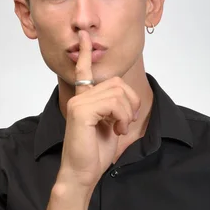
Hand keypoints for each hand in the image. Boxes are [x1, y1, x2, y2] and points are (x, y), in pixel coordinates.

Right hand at [58, 29, 140, 188]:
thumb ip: (114, 107)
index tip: (85, 36)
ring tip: (119, 128)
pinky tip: (115, 129)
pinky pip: (113, 103)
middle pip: (118, 83)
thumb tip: (125, 98)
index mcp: (84, 99)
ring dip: (126, 113)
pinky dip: (122, 117)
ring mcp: (78, 102)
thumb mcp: (110, 125)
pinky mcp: (80, 110)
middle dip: (130, 103)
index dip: (85, 52)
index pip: (84, 71)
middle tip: (125, 122)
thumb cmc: (94, 154)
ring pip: (118, 93)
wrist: (82, 173)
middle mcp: (79, 97)